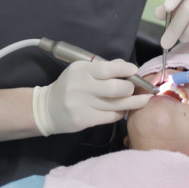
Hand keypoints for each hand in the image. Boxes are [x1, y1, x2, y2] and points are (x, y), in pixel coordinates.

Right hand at [32, 60, 150, 135]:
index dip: (125, 70)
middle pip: (115, 88)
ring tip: (141, 100)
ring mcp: (81, 104)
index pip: (108, 68)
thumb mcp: (82, 72)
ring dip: (132, 102)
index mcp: (81, 70)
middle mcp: (81, 86)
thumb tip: (127, 67)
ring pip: (116, 104)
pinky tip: (122, 110)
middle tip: (135, 89)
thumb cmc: (70, 86)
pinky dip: (120, 113)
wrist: (47, 108)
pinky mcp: (83, 120)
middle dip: (131, 88)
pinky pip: (110, 116)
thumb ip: (104, 68)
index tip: (134, 71)